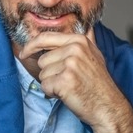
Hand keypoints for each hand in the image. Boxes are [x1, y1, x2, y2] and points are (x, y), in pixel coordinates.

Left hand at [17, 29, 132, 132]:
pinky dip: (52, 93)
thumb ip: (85, 40)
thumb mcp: (94, 55)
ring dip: (52, 83)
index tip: (23, 53)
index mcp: (79, 40)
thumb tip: (86, 25)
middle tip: (68, 79)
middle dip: (50, 73)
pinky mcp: (65, 81)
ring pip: (42, 74)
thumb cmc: (98, 84)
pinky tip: (67, 94)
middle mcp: (75, 49)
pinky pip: (45, 86)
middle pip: (42, 60)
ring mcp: (70, 64)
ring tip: (70, 86)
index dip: (30, 46)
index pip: (45, 37)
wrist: (108, 106)